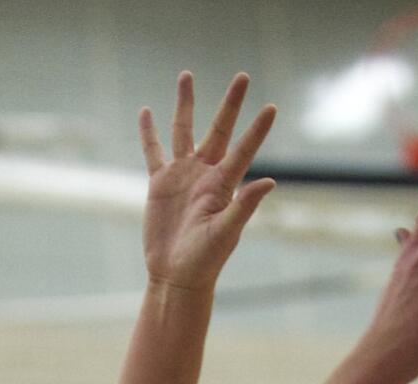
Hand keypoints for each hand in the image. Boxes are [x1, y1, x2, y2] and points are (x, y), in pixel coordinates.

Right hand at [138, 72, 275, 291]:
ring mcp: (182, 175)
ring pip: (183, 130)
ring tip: (186, 75)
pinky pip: (153, 151)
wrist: (176, 275)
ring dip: (186, 103)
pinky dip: (149, 132)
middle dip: (230, 103)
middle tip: (243, 76)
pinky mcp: (160, 183)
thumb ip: (245, 205)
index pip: (244, 149)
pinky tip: (146, 111)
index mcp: (223, 184)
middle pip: (219, 129)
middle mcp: (205, 174)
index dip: (257, 129)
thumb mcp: (226, 232)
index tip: (271, 107)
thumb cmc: (205, 260)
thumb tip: (269, 181)